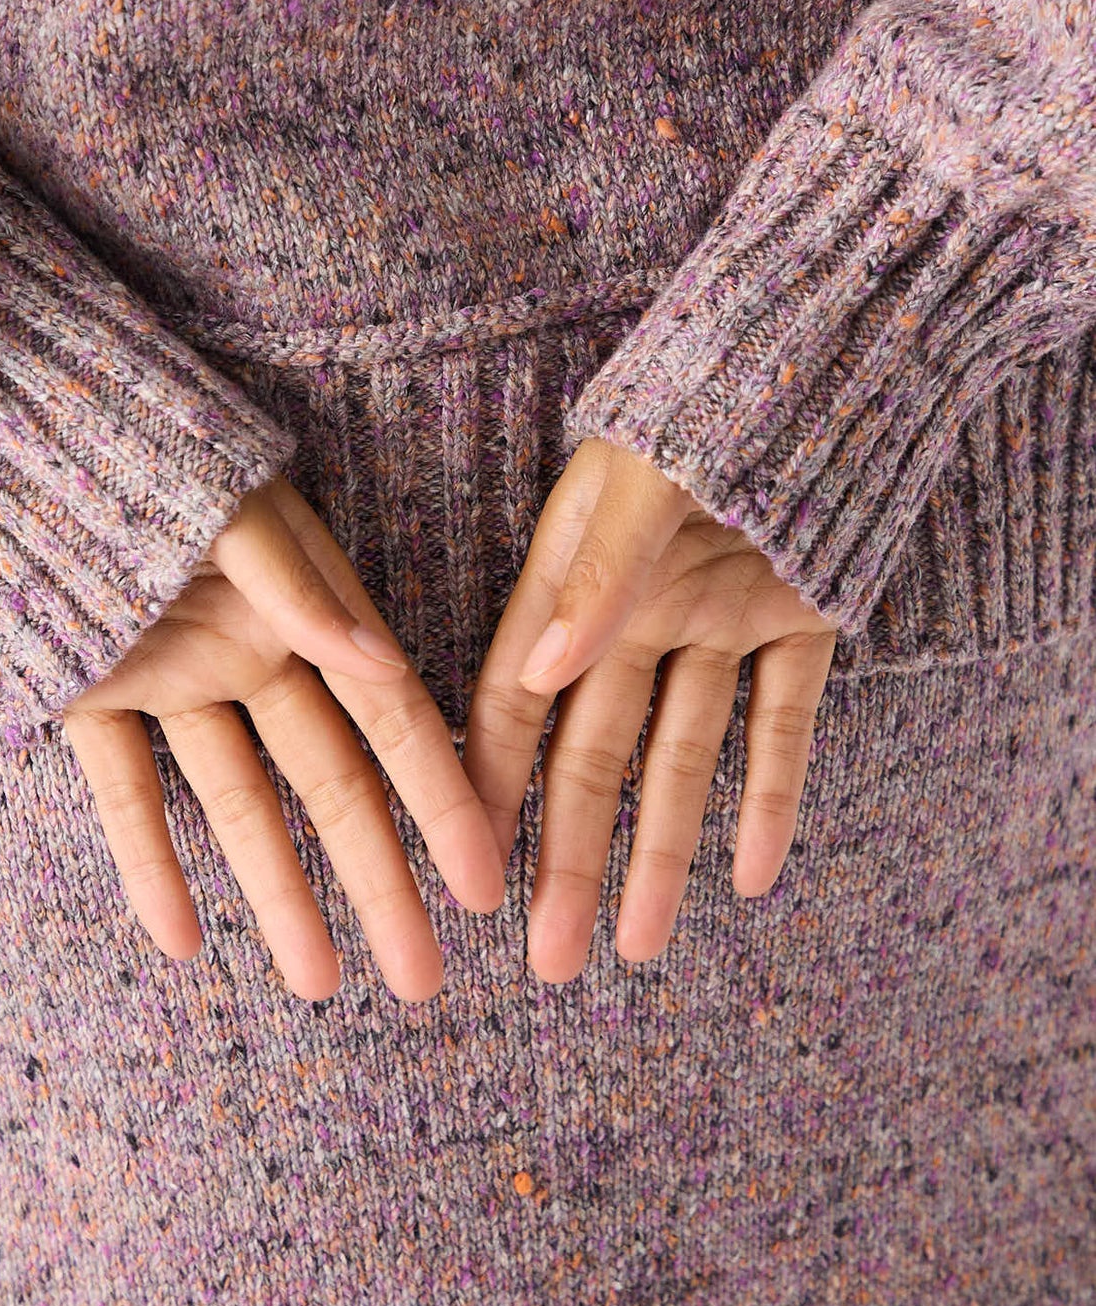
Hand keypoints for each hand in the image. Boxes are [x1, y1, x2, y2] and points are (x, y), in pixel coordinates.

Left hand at [63, 474, 505, 1005]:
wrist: (2, 427)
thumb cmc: (136, 450)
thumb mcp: (229, 508)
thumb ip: (300, 588)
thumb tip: (388, 667)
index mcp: (303, 609)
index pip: (389, 724)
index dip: (440, 803)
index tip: (482, 881)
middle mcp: (250, 654)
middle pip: (330, 787)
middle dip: (380, 881)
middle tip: (423, 979)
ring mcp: (173, 679)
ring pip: (237, 806)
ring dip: (277, 894)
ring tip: (319, 985)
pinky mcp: (91, 693)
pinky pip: (124, 792)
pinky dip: (147, 864)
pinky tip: (178, 940)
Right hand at [463, 435, 839, 977]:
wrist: (839, 349)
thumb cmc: (718, 393)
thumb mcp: (647, 475)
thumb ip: (599, 570)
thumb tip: (541, 667)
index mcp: (580, 572)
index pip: (517, 695)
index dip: (489, 780)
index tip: (466, 866)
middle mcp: (639, 610)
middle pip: (594, 754)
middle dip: (568, 855)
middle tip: (549, 956)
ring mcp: (718, 619)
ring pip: (683, 759)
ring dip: (661, 853)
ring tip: (638, 948)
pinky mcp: (797, 621)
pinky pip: (781, 724)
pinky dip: (770, 797)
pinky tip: (751, 877)